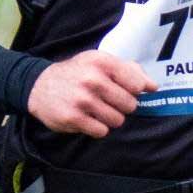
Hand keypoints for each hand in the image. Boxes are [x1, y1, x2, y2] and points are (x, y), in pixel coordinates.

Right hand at [25, 50, 151, 137]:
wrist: (39, 86)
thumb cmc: (76, 73)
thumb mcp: (99, 62)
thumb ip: (129, 71)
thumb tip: (153, 86)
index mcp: (102, 62)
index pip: (136, 84)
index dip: (134, 91)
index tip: (124, 90)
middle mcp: (92, 79)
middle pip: (130, 105)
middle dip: (122, 106)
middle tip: (107, 101)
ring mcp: (82, 100)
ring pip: (117, 121)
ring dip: (110, 118)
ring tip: (96, 109)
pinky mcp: (74, 118)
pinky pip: (102, 131)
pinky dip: (97, 128)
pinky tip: (87, 118)